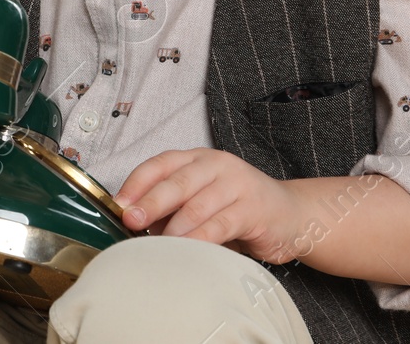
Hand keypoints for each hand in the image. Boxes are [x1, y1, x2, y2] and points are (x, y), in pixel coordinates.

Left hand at [113, 148, 308, 263]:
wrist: (291, 215)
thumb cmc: (237, 209)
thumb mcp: (201, 201)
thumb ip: (173, 209)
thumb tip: (136, 225)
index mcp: (197, 159)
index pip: (161, 163)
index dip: (137, 182)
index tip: (118, 203)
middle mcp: (216, 165)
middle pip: (177, 181)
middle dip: (150, 202)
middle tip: (131, 220)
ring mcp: (237, 184)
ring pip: (197, 204)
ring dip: (174, 227)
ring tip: (157, 244)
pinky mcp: (253, 208)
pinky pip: (220, 225)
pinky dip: (200, 239)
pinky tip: (187, 250)